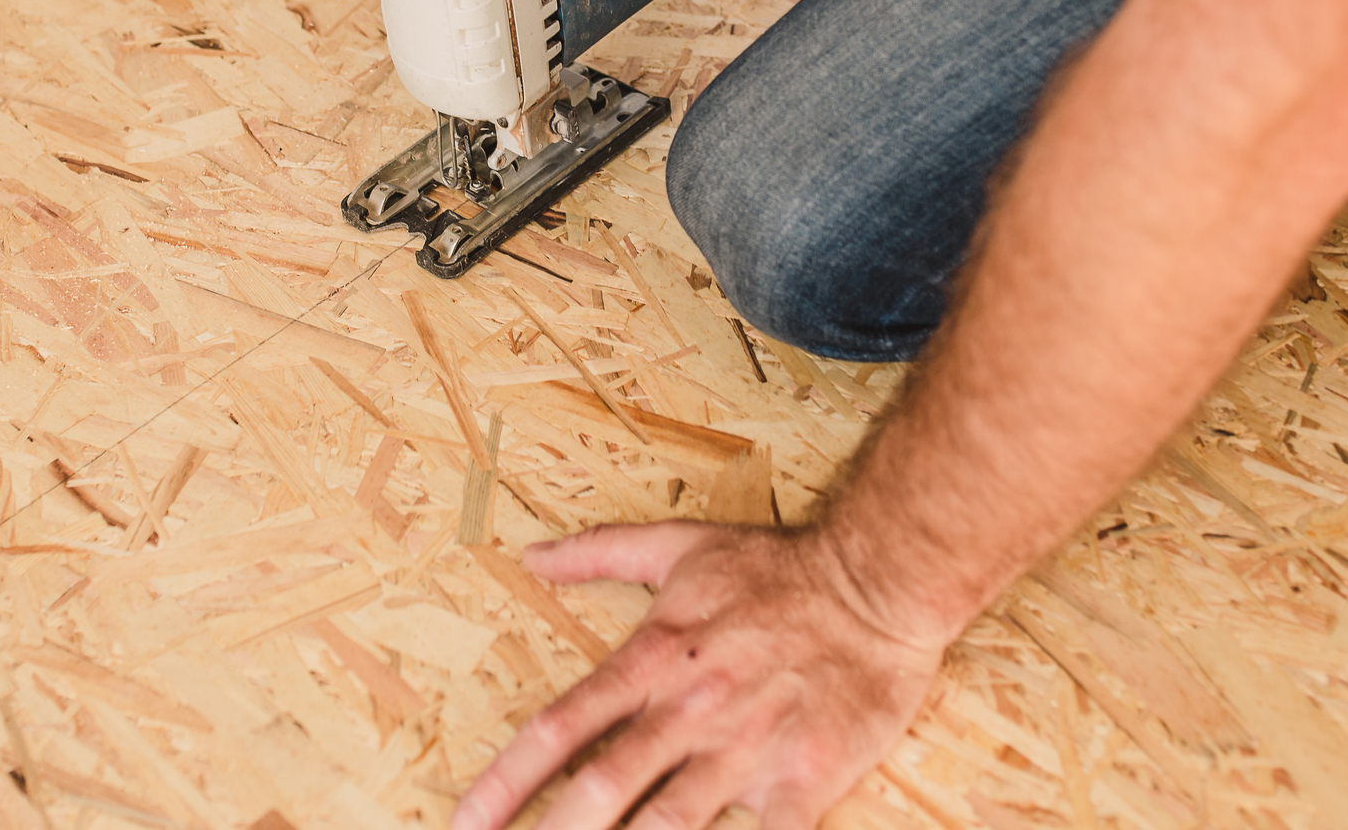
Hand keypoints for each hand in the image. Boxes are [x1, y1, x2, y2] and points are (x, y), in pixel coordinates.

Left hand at [452, 522, 943, 829]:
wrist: (879, 581)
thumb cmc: (778, 567)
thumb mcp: (679, 546)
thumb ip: (599, 552)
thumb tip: (531, 553)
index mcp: (653, 659)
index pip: (562, 726)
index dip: (508, 780)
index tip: (467, 818)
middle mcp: (688, 711)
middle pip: (602, 788)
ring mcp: (744, 750)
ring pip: (670, 827)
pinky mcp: (802, 781)